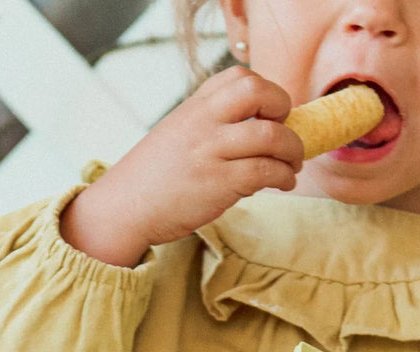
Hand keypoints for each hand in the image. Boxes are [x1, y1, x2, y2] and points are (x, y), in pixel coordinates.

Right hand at [60, 68, 303, 266]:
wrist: (126, 206)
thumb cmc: (155, 176)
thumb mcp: (179, 133)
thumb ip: (213, 125)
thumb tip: (259, 132)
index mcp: (195, 105)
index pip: (241, 76)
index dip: (268, 92)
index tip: (272, 114)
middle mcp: (203, 122)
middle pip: (258, 93)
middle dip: (284, 110)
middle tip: (288, 134)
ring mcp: (211, 151)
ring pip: (271, 136)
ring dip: (293, 151)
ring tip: (292, 165)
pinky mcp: (219, 183)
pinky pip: (265, 172)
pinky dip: (284, 177)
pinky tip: (284, 183)